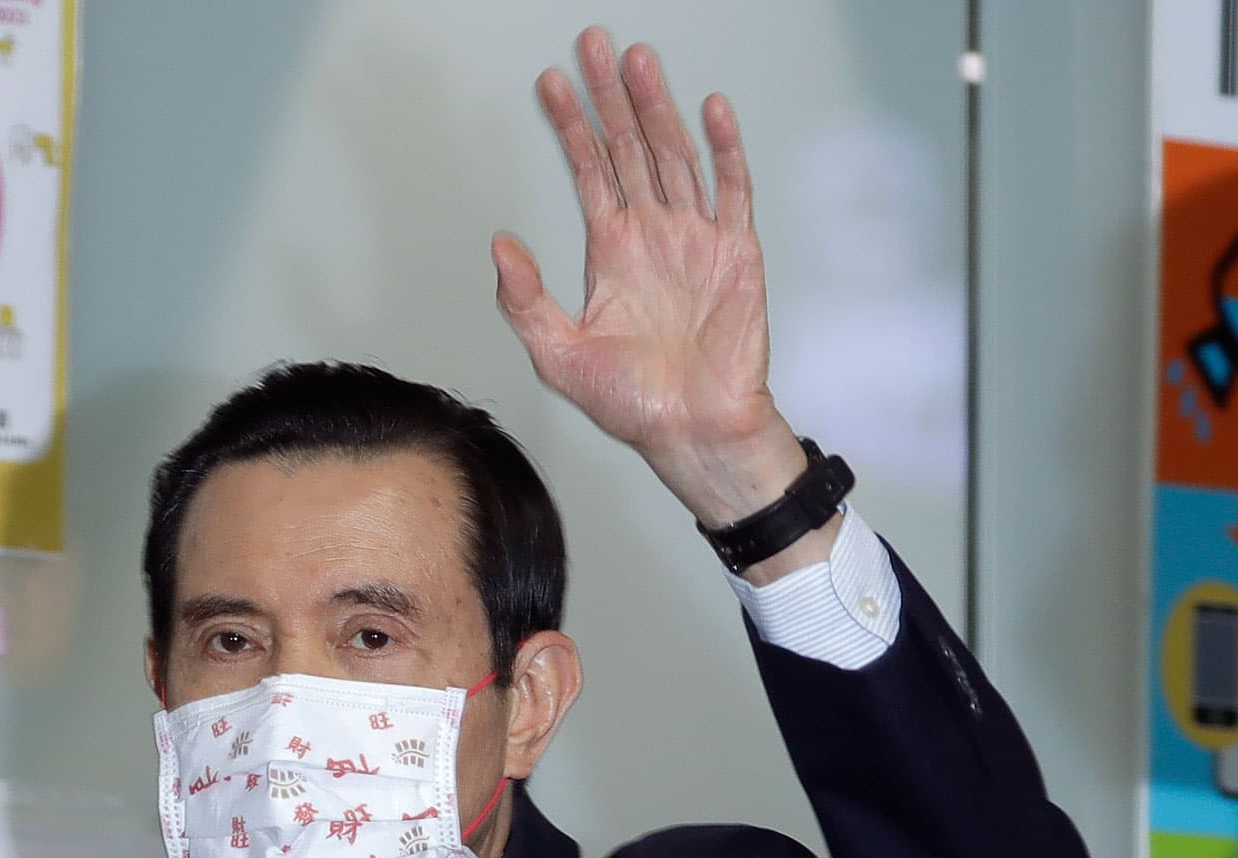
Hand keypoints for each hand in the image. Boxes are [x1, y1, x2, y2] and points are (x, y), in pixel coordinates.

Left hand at [495, 29, 802, 524]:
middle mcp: (654, 236)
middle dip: (612, 96)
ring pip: (675, 156)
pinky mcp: (737, 254)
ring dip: (658, 108)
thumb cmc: (634, 405)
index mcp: (613, 252)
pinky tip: (711, 111)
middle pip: (631, 147)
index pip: (589, 171)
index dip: (571, 127)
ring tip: (640, 61)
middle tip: (596, 44)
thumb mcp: (558, 355)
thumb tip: (500, 246)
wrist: (693, 433)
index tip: (551, 83)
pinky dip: (725, 150)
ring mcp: (697, 240)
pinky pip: (732, 191)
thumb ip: (526, 300)